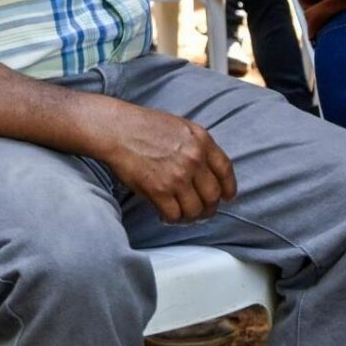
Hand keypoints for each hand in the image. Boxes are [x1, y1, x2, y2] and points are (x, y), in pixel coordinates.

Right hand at [98, 102, 235, 223]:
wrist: (117, 129)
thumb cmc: (145, 126)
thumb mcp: (181, 126)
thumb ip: (198, 146)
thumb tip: (209, 171)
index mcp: (201, 141)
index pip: (226, 171)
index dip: (228, 188)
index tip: (226, 197)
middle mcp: (193, 159)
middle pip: (213, 196)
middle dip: (208, 208)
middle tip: (200, 211)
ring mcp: (177, 176)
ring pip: (195, 210)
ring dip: (190, 217)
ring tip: (182, 214)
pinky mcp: (159, 190)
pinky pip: (174, 215)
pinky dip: (171, 219)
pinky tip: (165, 214)